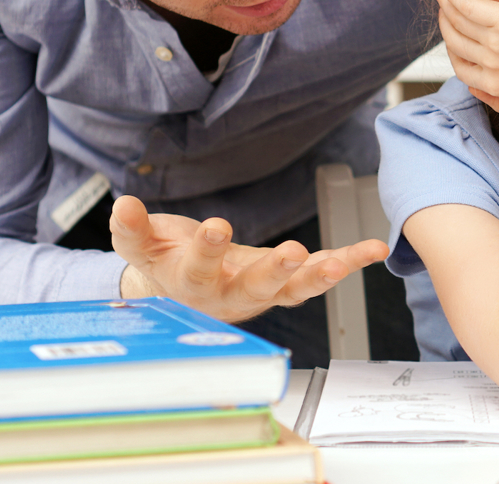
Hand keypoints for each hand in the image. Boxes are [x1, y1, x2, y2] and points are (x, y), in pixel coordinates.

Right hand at [109, 195, 387, 322]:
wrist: (183, 293)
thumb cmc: (164, 262)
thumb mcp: (142, 247)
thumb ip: (132, 229)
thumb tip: (123, 204)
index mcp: (191, 284)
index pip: (197, 269)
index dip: (205, 250)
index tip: (215, 226)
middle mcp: (231, 294)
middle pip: (254, 287)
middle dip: (272, 270)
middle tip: (290, 250)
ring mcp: (264, 292)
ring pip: (295, 289)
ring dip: (321, 275)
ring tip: (343, 261)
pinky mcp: (289, 282)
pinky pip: (321, 273)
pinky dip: (349, 261)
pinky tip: (374, 249)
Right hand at [435, 0, 498, 114]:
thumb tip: (479, 91)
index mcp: (497, 86)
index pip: (462, 68)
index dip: (454, 51)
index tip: (455, 36)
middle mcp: (492, 65)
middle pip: (456, 44)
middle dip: (447, 27)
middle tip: (446, 10)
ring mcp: (498, 43)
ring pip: (459, 23)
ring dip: (446, 7)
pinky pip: (471, 8)